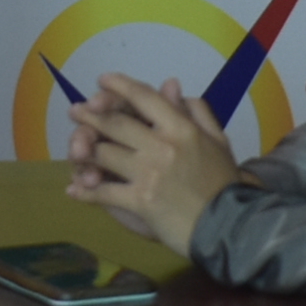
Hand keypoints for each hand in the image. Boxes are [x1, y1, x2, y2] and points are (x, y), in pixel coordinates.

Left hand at [64, 73, 242, 252]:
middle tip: (75, 111)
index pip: (145, 98)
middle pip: (116, 123)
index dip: (120, 86)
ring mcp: (149, 173)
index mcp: (181, 128)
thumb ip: (196, 111)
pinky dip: (86, 191)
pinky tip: (74, 190)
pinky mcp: (140, 201)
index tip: (103, 80)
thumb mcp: (218, 140)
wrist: (230, 225)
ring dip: (84, 151)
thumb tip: (172, 86)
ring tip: (74, 148)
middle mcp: (162, 145)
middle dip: (91, 115)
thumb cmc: (225, 183)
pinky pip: (105, 192)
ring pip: (105, 154)